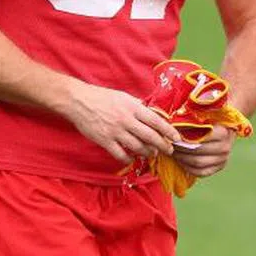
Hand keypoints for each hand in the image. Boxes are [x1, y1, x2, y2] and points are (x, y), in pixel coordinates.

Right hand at [63, 81, 179, 162]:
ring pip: (137, 147)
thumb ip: (137, 106)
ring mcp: (115, 131)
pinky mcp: (104, 141)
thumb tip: (151, 112)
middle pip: (150, 136)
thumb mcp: (123, 96)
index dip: (168, 131)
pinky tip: (132, 158)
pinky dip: (128, 158)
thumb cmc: (102, 97)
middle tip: (168, 150)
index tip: (177, 138)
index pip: (156, 121)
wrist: (79, 101)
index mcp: (133, 107)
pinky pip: (120, 154)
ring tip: (152, 153)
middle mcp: (126, 120)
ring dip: (147, 152)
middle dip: (162, 145)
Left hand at [171, 125, 235, 176]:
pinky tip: (181, 162)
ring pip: (198, 164)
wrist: (227, 130)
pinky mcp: (219, 167)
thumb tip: (175, 124)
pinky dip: (189, 168)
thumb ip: (195, 120)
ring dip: (183, 159)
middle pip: (198, 152)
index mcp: (223, 133)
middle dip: (181, 149)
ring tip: (174, 153)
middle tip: (171, 145)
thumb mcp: (207, 117)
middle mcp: (225, 147)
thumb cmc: (213, 121)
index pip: (201, 138)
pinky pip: (201, 172)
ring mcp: (223, 159)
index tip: (175, 136)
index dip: (185, 138)